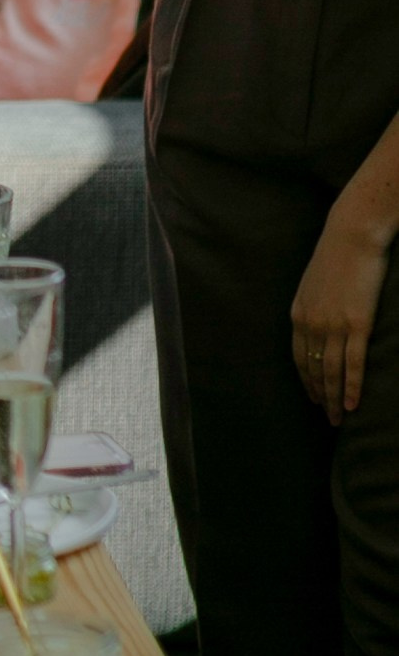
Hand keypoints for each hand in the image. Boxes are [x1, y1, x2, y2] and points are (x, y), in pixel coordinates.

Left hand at [292, 207, 391, 423]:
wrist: (352, 236)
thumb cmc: (336, 256)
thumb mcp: (313, 284)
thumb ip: (313, 307)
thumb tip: (317, 322)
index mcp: (298, 314)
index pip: (299, 358)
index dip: (307, 380)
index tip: (313, 396)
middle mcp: (312, 324)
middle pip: (314, 370)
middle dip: (320, 396)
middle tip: (327, 417)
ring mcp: (334, 326)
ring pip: (332, 373)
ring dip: (335, 400)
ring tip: (339, 419)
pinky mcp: (357, 325)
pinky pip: (353, 364)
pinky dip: (352, 388)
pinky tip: (353, 405)